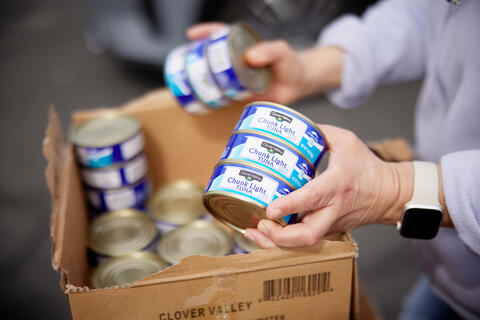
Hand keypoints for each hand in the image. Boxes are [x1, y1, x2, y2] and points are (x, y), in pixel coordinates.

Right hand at [186, 23, 342, 103]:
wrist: (298, 86)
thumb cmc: (290, 64)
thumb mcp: (282, 52)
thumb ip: (270, 50)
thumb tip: (251, 56)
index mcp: (245, 46)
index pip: (222, 35)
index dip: (206, 33)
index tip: (192, 35)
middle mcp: (237, 61)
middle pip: (211, 57)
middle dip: (195, 59)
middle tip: (185, 65)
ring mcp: (237, 78)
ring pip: (214, 77)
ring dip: (200, 80)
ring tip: (187, 84)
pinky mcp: (240, 94)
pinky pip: (222, 94)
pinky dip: (211, 97)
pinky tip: (202, 101)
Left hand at [244, 125, 414, 247]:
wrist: (389, 194)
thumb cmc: (367, 167)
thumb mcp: (346, 141)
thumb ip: (319, 133)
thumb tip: (291, 128)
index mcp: (337, 184)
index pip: (313, 198)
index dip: (289, 205)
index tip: (270, 209)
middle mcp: (333, 209)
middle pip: (307, 235)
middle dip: (280, 237)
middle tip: (259, 225)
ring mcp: (331, 224)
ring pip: (303, 243)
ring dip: (276, 243)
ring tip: (253, 233)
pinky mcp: (328, 230)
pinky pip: (304, 240)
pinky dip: (283, 241)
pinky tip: (264, 234)